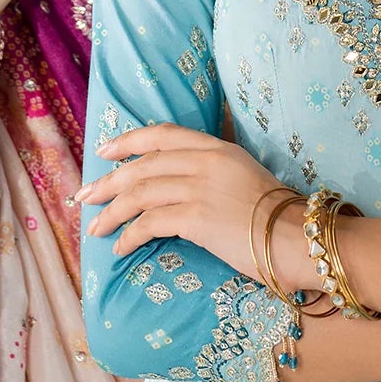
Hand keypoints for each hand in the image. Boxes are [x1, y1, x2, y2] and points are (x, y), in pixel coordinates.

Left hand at [78, 123, 279, 275]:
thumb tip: (177, 183)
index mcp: (216, 148)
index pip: (163, 134)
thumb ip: (212, 171)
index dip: (129, 141)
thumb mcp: (243, 176)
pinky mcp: (195, 218)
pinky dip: (129, 235)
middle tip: (84, 197)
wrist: (296, 238)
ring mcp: (199, 188)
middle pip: (142, 165)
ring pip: (139, 193)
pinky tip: (120, 247)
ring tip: (96, 227)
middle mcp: (204, 161)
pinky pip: (149, 223)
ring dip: (111, 212)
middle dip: (107, 182)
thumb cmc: (275, 216)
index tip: (105, 151)